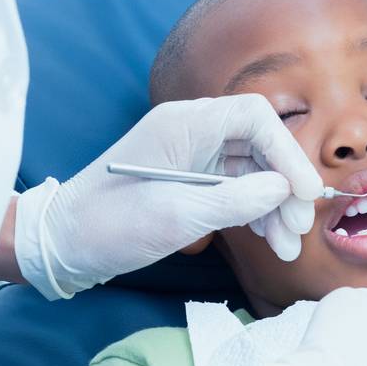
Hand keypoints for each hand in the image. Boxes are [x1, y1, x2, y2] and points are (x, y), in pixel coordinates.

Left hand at [14, 95, 321, 298]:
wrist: (62, 245)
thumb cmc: (108, 224)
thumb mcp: (175, 216)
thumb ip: (234, 201)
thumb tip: (283, 190)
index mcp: (184, 123)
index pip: (255, 118)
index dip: (287, 152)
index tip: (305, 192)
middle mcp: (192, 131)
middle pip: (259, 145)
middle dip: (284, 185)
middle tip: (298, 228)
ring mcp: (191, 156)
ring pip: (252, 170)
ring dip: (274, 205)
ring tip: (286, 247)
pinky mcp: (189, 181)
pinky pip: (235, 188)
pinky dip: (255, 212)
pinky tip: (268, 238)